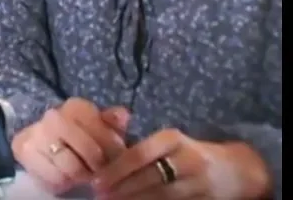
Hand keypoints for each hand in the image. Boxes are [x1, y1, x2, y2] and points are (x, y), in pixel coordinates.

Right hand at [12, 98, 129, 194]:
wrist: (43, 146)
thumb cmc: (80, 138)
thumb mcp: (101, 130)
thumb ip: (113, 123)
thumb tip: (122, 115)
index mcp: (76, 107)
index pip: (104, 132)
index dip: (113, 150)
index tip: (113, 158)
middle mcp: (54, 115)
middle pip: (90, 151)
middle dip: (97, 166)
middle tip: (96, 170)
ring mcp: (36, 132)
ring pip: (71, 166)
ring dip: (80, 176)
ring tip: (80, 174)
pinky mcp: (23, 149)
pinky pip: (52, 176)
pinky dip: (62, 182)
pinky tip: (63, 177)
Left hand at [93, 129, 271, 199]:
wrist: (237, 170)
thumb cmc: (188, 153)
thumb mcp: (168, 142)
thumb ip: (139, 147)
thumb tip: (101, 158)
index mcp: (172, 139)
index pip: (139, 154)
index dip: (116, 169)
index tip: (95, 180)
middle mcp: (187, 159)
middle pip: (149, 177)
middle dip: (121, 188)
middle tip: (99, 195)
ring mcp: (198, 182)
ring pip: (161, 195)